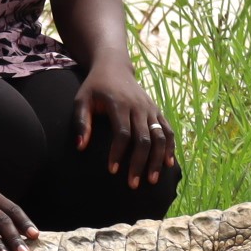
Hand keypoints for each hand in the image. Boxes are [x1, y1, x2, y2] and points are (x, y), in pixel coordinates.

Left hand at [75, 63, 175, 187]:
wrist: (114, 66)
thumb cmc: (95, 86)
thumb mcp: (82, 100)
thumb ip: (81, 122)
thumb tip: (80, 147)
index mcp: (119, 104)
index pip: (123, 133)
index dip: (118, 153)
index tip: (113, 170)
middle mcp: (139, 106)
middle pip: (144, 139)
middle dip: (139, 163)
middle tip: (133, 184)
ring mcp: (150, 108)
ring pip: (160, 136)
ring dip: (157, 159)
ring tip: (152, 180)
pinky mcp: (157, 110)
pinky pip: (167, 130)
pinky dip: (170, 147)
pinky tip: (168, 164)